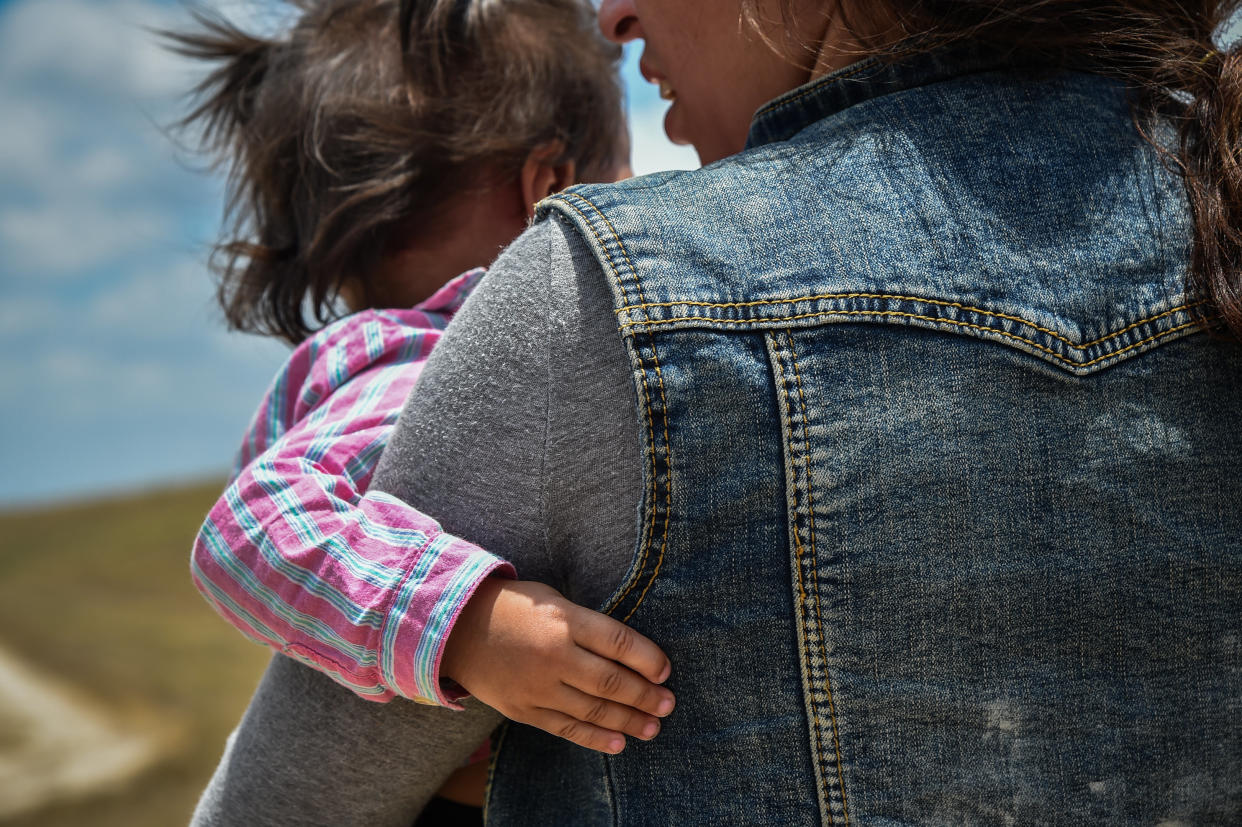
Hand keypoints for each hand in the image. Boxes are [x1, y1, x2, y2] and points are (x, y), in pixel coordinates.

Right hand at [440, 578, 674, 753]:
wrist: (455, 628)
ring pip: (594, 710)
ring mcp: (537, 687)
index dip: (648, 659)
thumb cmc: (515, 608)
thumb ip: (588, 625)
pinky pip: (567, 728)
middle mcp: (553, 655)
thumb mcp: (554, 600)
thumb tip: (632, 653)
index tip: (666, 671)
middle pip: (611, 682)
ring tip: (653, 726)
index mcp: (564, 620)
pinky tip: (620, 742)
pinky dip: (596, 737)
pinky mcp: (524, 710)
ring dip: (629, 721)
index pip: (619, 643)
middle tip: (668, 704)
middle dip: (646, 696)